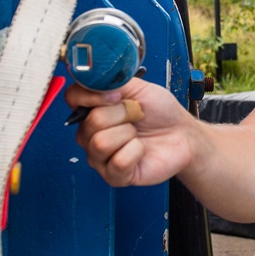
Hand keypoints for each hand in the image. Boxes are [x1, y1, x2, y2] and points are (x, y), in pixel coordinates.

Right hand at [65, 78, 193, 187]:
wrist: (182, 133)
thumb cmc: (160, 111)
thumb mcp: (137, 87)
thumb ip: (112, 81)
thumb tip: (93, 79)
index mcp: (93, 109)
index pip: (72, 98)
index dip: (92, 95)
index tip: (116, 95)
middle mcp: (90, 134)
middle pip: (92, 122)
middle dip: (123, 114)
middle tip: (136, 116)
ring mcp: (100, 157)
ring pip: (101, 143)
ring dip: (128, 134)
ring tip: (138, 134)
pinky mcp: (114, 176)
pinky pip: (118, 162)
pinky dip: (136, 152)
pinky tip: (141, 150)